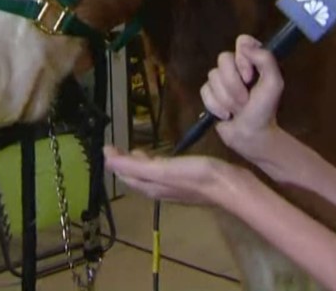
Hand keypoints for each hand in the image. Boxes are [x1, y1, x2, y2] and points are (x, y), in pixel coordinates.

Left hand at [103, 145, 237, 206]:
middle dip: (124, 162)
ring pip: (148, 175)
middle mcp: (157, 189)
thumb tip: (106, 158)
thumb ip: (134, 165)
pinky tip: (161, 157)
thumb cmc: (196, 176)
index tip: (107, 145)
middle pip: (134, 176)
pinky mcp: (185, 181)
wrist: (229, 186)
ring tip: (137, 150)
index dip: (113, 161)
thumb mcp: (161, 169)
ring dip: (139, 163)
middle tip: (119, 147)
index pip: (124, 174)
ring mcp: (172, 187)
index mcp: (149, 186)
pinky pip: (162, 173)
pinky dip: (154, 163)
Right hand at [201, 34, 284, 159]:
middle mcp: (236, 66)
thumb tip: (244, 44)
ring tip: (238, 110)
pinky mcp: (210, 94)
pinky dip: (216, 106)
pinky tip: (226, 115)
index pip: (242, 41)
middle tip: (246, 100)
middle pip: (223, 59)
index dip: (242, 58)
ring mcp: (221, 80)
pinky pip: (204, 91)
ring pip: (212, 77)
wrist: (251, 135)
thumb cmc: (265, 110)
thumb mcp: (273, 84)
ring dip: (227, 98)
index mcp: (253, 60)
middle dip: (234, 84)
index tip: (249, 76)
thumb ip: (265, 59)